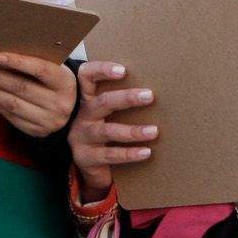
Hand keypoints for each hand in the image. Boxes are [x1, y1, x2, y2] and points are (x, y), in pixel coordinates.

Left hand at [0, 53, 76, 137]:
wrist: (71, 110)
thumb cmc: (55, 82)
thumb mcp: (56, 70)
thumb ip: (38, 62)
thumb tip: (2, 55)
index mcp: (65, 83)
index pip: (41, 70)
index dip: (19, 62)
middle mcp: (59, 103)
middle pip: (22, 88)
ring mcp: (48, 120)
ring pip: (13, 104)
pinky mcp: (37, 131)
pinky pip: (11, 117)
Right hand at [67, 61, 157, 198]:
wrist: (89, 168)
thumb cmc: (105, 136)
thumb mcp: (108, 116)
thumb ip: (122, 103)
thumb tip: (156, 94)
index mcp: (88, 99)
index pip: (87, 76)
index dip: (101, 70)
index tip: (123, 70)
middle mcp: (83, 115)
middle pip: (103, 102)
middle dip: (127, 98)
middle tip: (150, 96)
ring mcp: (82, 137)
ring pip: (108, 131)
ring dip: (133, 131)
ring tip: (154, 131)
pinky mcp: (86, 158)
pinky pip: (110, 155)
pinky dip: (129, 153)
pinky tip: (146, 152)